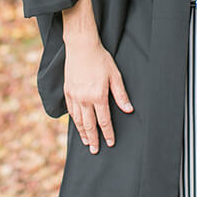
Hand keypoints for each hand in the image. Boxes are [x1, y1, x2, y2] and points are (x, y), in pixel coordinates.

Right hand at [61, 0, 132, 153]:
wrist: (81, 46)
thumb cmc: (100, 59)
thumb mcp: (115, 75)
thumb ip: (121, 95)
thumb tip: (128, 110)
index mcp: (98, 96)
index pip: (104, 121)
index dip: (108, 133)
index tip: (110, 142)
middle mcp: (84, 98)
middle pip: (89, 125)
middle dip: (93, 139)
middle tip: (95, 150)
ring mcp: (74, 95)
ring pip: (78, 120)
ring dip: (82, 133)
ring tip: (86, 142)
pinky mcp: (67, 91)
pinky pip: (70, 110)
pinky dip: (74, 120)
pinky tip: (77, 125)